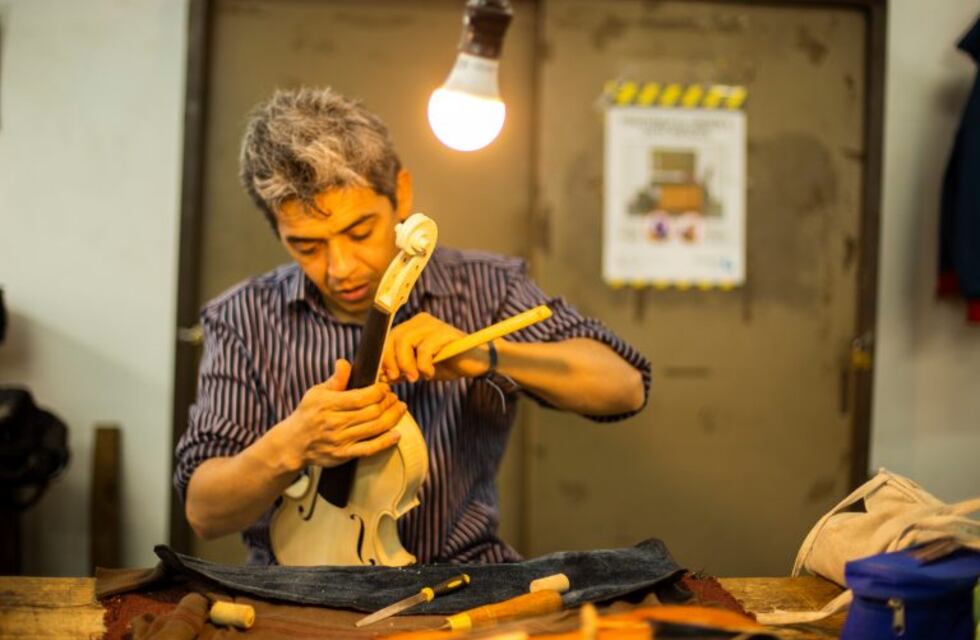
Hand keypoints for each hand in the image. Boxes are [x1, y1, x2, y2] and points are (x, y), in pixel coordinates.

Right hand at [280, 359, 406, 468]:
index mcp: (328, 404)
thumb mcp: (316, 392)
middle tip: (394, 397)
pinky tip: (397, 434)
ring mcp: (340, 441)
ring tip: (400, 408)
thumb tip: (344, 362)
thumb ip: (335, 380)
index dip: (378, 391)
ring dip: (392, 417)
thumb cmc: (308, 414)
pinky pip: (369, 449)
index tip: (385, 387)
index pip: (360, 397)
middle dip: (388, 403)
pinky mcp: (344, 455)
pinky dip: (386, 442)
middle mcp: (334, 423)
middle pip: (371, 412)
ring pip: (374, 428)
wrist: (293, 444)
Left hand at [383, 312, 490, 382]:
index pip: (388, 337)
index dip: (384, 358)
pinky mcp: (446, 333)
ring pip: (406, 341)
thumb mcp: (419, 369)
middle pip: (395, 337)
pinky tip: (430, 373)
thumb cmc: (448, 365)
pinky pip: (425, 348)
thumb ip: (402, 370)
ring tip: (416, 377)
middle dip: (393, 361)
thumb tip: (381, 377)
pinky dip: (423, 365)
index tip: (388, 376)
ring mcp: (434, 325)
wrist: (476, 364)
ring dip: (407, 364)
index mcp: (413, 326)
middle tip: (401, 378)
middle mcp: (421, 321)